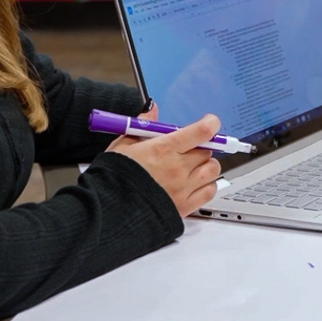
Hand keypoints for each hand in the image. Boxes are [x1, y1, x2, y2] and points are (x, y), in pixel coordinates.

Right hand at [108, 113, 222, 216]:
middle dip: (201, 146)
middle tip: (188, 148)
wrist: (109, 211)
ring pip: (212, 170)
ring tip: (191, 167)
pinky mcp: (184, 207)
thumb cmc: (114, 178)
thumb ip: (143, 125)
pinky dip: (206, 186)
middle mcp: (177, 169)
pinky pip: (209, 192)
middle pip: (207, 150)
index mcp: (164, 149)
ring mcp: (183, 189)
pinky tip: (194, 184)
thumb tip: (152, 109)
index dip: (210, 124)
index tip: (209, 123)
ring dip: (205, 166)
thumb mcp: (124, 144)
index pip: (202, 131)